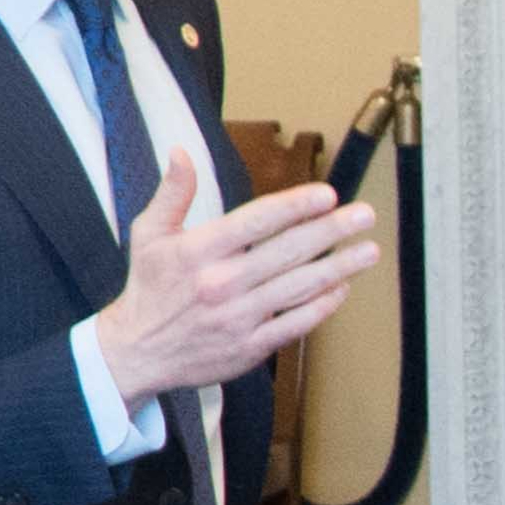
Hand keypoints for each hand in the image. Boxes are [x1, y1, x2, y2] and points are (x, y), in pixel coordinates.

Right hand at [96, 148, 378, 409]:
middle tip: (364, 215)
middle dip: (331, 231)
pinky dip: (322, 306)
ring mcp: (239, 318)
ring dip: (340, 267)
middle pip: (288, 252)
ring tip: (368, 250)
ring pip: (300, 288)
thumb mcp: (148, 233)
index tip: (327, 194)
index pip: (257, 222)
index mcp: (199, 251)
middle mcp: (222, 283)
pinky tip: (341, 288)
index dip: (296, 206)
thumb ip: (172, 192)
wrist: (136, 352)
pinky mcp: (249, 347)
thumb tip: (181, 152)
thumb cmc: (148, 287)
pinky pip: (295, 324)